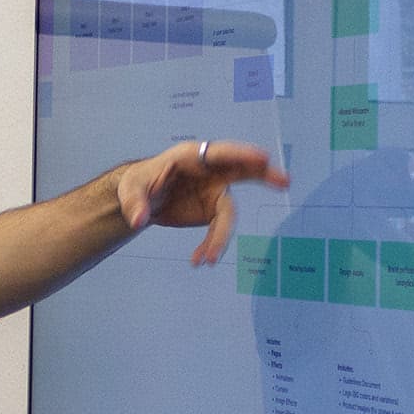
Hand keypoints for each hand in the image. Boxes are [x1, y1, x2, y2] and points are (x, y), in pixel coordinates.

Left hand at [115, 139, 290, 266]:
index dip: (241, 154)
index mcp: (191, 156)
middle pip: (243, 171)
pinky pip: (218, 230)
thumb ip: (134, 203)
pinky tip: (199, 260)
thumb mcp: (129, 189)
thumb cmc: (136, 183)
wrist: (141, 200)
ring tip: (208, 259)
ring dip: (221, 237)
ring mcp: (214, 192)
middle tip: (285, 181)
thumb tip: (139, 220)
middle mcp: (209, 172)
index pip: (220, 153)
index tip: (263, 158)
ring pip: (228, 213)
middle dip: (264, 174)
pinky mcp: (212, 211)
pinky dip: (210, 245)